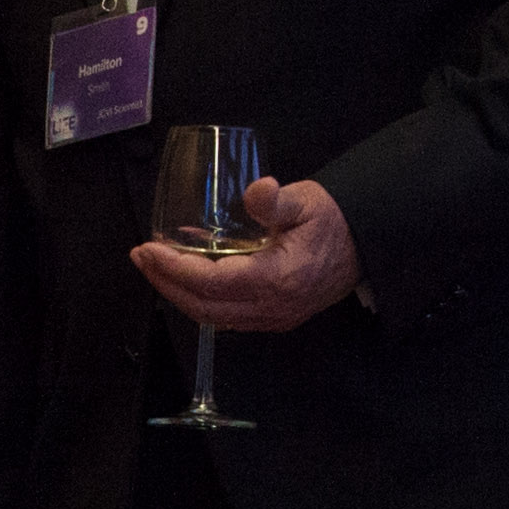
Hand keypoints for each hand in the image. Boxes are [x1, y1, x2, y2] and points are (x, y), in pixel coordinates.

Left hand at [133, 173, 358, 330]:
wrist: (366, 244)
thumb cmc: (334, 221)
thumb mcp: (307, 201)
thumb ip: (276, 201)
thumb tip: (256, 191)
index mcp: (277, 280)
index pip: (210, 283)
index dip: (173, 269)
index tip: (147, 249)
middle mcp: (271, 307)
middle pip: (203, 307)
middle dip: (166, 284)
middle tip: (142, 257)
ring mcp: (273, 317)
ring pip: (212, 316)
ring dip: (179, 294)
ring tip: (156, 266)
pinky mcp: (274, 317)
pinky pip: (227, 316)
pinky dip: (200, 298)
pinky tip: (187, 275)